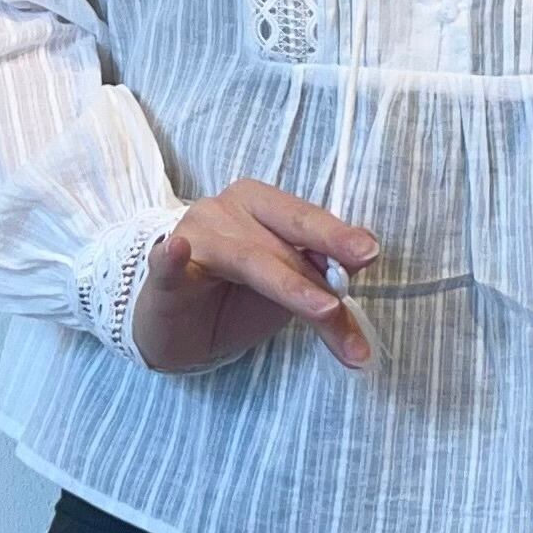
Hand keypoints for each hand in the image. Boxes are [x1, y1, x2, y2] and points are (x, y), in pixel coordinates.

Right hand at [133, 178, 379, 373]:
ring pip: (247, 259)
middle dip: (321, 263)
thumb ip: (322, 282)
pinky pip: (168, 266)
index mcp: (259, 205)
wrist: (174, 327)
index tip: (370, 254)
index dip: (337, 237)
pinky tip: (176, 252)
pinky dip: (171, 259)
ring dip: (287, 285)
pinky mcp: (162, 276)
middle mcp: (225, 212)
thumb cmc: (233, 298)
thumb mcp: (288, 293)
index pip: (305, 220)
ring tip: (323, 310)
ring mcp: (192, 238)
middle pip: (282, 236)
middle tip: (351, 286)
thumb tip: (363, 267)